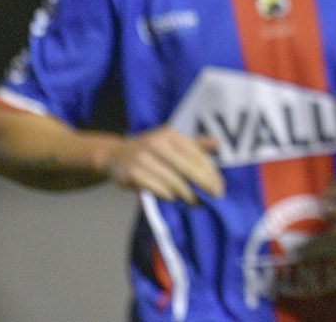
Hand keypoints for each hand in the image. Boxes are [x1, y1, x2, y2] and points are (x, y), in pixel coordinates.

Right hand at [104, 125, 222, 203]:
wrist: (115, 155)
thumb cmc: (150, 150)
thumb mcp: (171, 142)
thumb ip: (194, 144)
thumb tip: (217, 143)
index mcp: (171, 135)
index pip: (197, 154)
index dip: (210, 172)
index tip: (220, 186)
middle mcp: (157, 143)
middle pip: (187, 168)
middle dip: (204, 184)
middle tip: (214, 196)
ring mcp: (143, 158)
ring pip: (173, 181)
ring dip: (187, 194)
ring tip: (196, 201)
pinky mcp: (132, 174)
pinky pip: (157, 189)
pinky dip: (169, 196)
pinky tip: (175, 199)